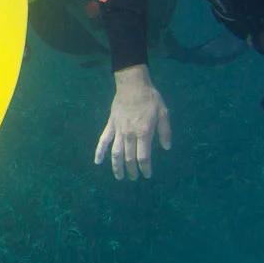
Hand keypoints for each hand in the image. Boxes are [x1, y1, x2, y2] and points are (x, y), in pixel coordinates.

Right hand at [95, 65, 171, 179]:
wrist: (132, 85)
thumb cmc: (150, 98)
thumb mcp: (164, 113)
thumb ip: (165, 131)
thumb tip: (166, 148)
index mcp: (144, 132)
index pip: (144, 157)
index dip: (145, 168)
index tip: (147, 175)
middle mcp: (130, 134)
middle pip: (129, 158)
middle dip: (132, 170)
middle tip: (135, 178)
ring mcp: (118, 130)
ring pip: (116, 153)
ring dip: (117, 167)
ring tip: (119, 177)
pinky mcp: (110, 125)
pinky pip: (103, 140)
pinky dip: (99, 152)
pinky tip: (97, 162)